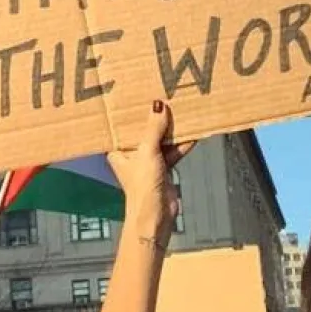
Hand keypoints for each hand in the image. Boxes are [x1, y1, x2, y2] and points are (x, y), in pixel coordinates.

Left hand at [107, 102, 194, 241]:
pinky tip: (192, 133)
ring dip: (170, 130)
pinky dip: (181, 144)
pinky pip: (172, 151)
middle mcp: (131, 154)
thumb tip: (157, 105)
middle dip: (153, 118)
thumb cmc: (142, 187)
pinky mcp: (162, 168)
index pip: (122, 126)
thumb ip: (154, 128)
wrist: (156, 214)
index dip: (129, 113)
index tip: (138, 96)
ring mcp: (147, 161)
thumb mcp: (147, 151)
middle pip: (143, 130)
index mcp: (118, 149)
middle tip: (163, 98)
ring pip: (160, 140)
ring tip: (180, 112)